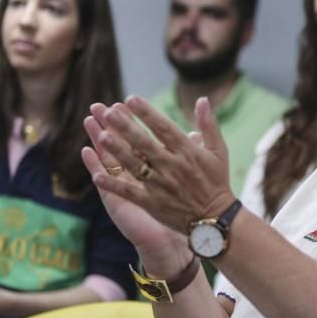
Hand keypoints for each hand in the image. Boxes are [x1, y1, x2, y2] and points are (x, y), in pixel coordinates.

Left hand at [83, 96, 230, 274]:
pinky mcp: (153, 203)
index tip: (131, 99)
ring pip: (135, 165)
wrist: (216, 218)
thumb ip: (208, 124)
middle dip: (126, 127)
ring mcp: (161, 185)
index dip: (147, 113)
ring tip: (101, 136)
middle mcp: (172, 166)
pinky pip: (130, 193)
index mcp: (187, 152)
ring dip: (118, 151)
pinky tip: (97, 175)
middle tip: (108, 112)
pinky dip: (114, 185)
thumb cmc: (217, 181)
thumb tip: (201, 99)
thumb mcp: (219, 150)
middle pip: (145, 144)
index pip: (164, 128)